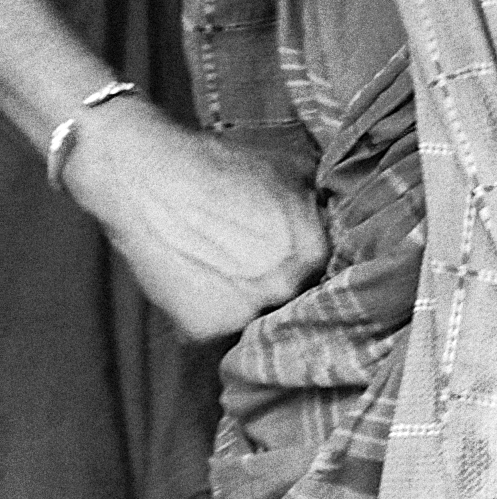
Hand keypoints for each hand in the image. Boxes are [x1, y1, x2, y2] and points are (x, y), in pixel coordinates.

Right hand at [68, 99, 326, 342]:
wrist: (148, 175)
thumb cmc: (219, 165)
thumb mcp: (291, 170)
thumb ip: (321, 202)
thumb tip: (347, 210)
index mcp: (317, 252)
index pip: (326, 275)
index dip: (302, 267)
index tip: (284, 260)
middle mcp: (289, 287)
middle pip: (293, 300)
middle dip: (277, 287)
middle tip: (249, 267)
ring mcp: (247, 312)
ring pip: (256, 322)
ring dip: (245, 306)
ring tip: (220, 274)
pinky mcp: (205, 328)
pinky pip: (215, 333)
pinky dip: (205, 317)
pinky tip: (194, 285)